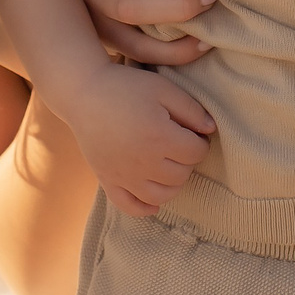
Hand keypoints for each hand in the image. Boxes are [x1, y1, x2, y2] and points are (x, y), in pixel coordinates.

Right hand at [62, 64, 216, 215]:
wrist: (84, 93)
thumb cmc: (126, 87)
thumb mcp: (163, 88)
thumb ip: (192, 110)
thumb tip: (211, 130)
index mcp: (159, 137)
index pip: (196, 153)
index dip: (201, 142)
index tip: (193, 132)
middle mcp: (143, 162)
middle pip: (181, 175)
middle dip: (187, 160)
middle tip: (179, 144)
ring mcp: (124, 175)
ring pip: (161, 195)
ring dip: (173, 184)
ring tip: (169, 165)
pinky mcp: (108, 181)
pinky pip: (130, 206)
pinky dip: (145, 207)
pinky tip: (154, 200)